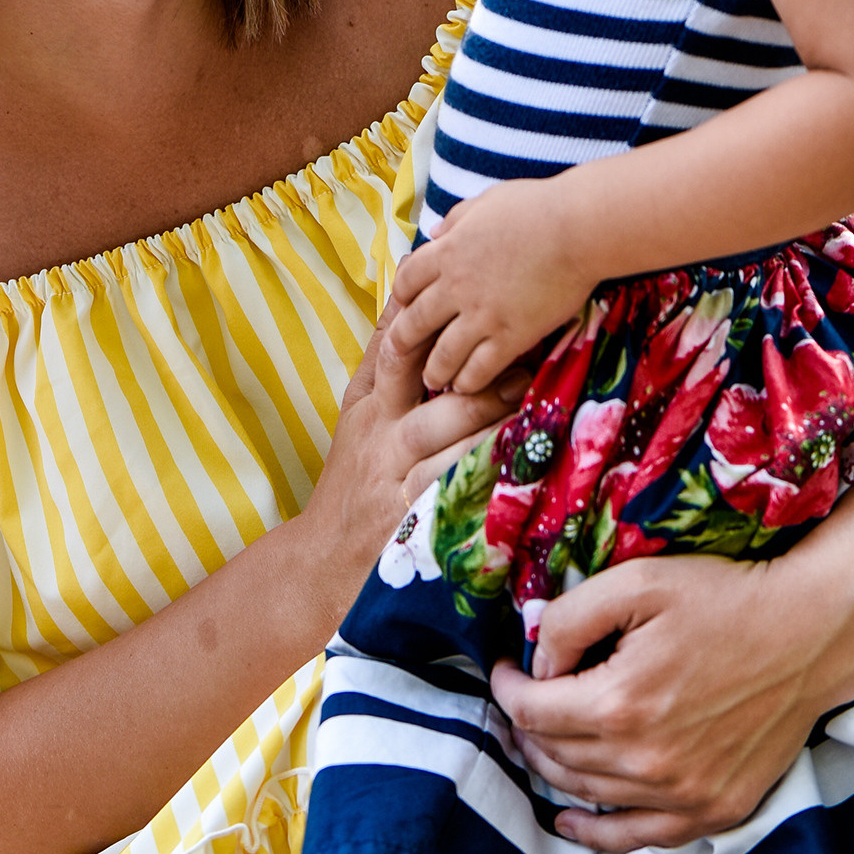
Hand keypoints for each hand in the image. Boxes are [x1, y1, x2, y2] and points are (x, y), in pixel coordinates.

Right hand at [298, 310, 517, 628]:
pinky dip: (486, 482)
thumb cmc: (352, 480)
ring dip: (491, 430)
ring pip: (446, 451)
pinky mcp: (413, 527)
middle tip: (526, 370)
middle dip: (477, 387)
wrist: (321, 561)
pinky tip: (519, 469)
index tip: (474, 306)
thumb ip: (382, 360)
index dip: (433, 328)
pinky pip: (455, 499)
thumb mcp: (357, 415)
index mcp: (369, 409)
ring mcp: (396, 486)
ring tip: (532, 415)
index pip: (394, 353)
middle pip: (427, 401)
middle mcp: (381, 443)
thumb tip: (406, 292)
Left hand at [388, 175, 595, 395]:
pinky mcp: (510, 336)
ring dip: (435, 370)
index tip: (405, 307)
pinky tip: (467, 387)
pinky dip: (469, 381)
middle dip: (403, 342)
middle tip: (401, 355)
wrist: (578, 228)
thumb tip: (435, 232)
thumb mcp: (486, 202)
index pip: (406, 281)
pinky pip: (479, 369)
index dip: (402, 297)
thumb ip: (457, 220)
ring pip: (442, 355)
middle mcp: (456, 287)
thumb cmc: (538, 208)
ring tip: (434, 380)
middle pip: (415, 323)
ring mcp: (481, 315)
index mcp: (447, 252)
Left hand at [489, 551, 834, 848]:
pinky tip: (570, 820)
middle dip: (526, 725)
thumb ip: (570, 619)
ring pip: (585, 793)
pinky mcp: (713, 810)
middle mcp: (646, 760)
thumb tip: (536, 662)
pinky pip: (637, 837)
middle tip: (526, 698)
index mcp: (619, 704)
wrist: (813, 635)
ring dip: (554, 766)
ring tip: (545, 738)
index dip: (508, 688)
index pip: (530, 712)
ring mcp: (682, 794)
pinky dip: (595, 833)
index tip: (508, 668)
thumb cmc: (727, 600)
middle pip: (552, 755)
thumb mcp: (638, 583)